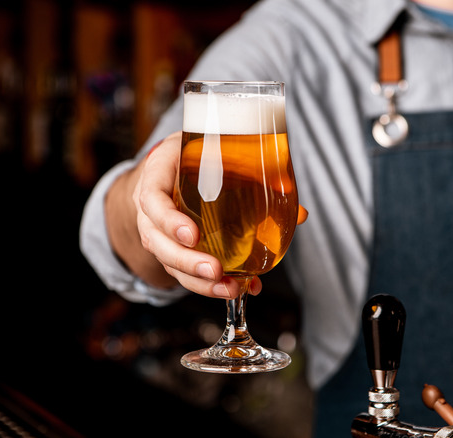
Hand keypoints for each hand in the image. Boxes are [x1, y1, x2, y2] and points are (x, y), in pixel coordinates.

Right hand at [130, 132, 260, 298]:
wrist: (169, 168)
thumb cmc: (196, 157)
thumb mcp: (217, 152)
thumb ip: (255, 174)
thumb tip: (300, 213)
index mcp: (158, 175)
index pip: (152, 199)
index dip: (168, 219)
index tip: (191, 234)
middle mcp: (151, 209)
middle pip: (158, 241)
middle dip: (187, 261)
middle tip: (215, 270)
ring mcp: (158, 233)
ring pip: (169, 263)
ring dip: (199, 282)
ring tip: (230, 289)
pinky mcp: (172, 250)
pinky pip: (184, 272)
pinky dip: (209, 285)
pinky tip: (236, 289)